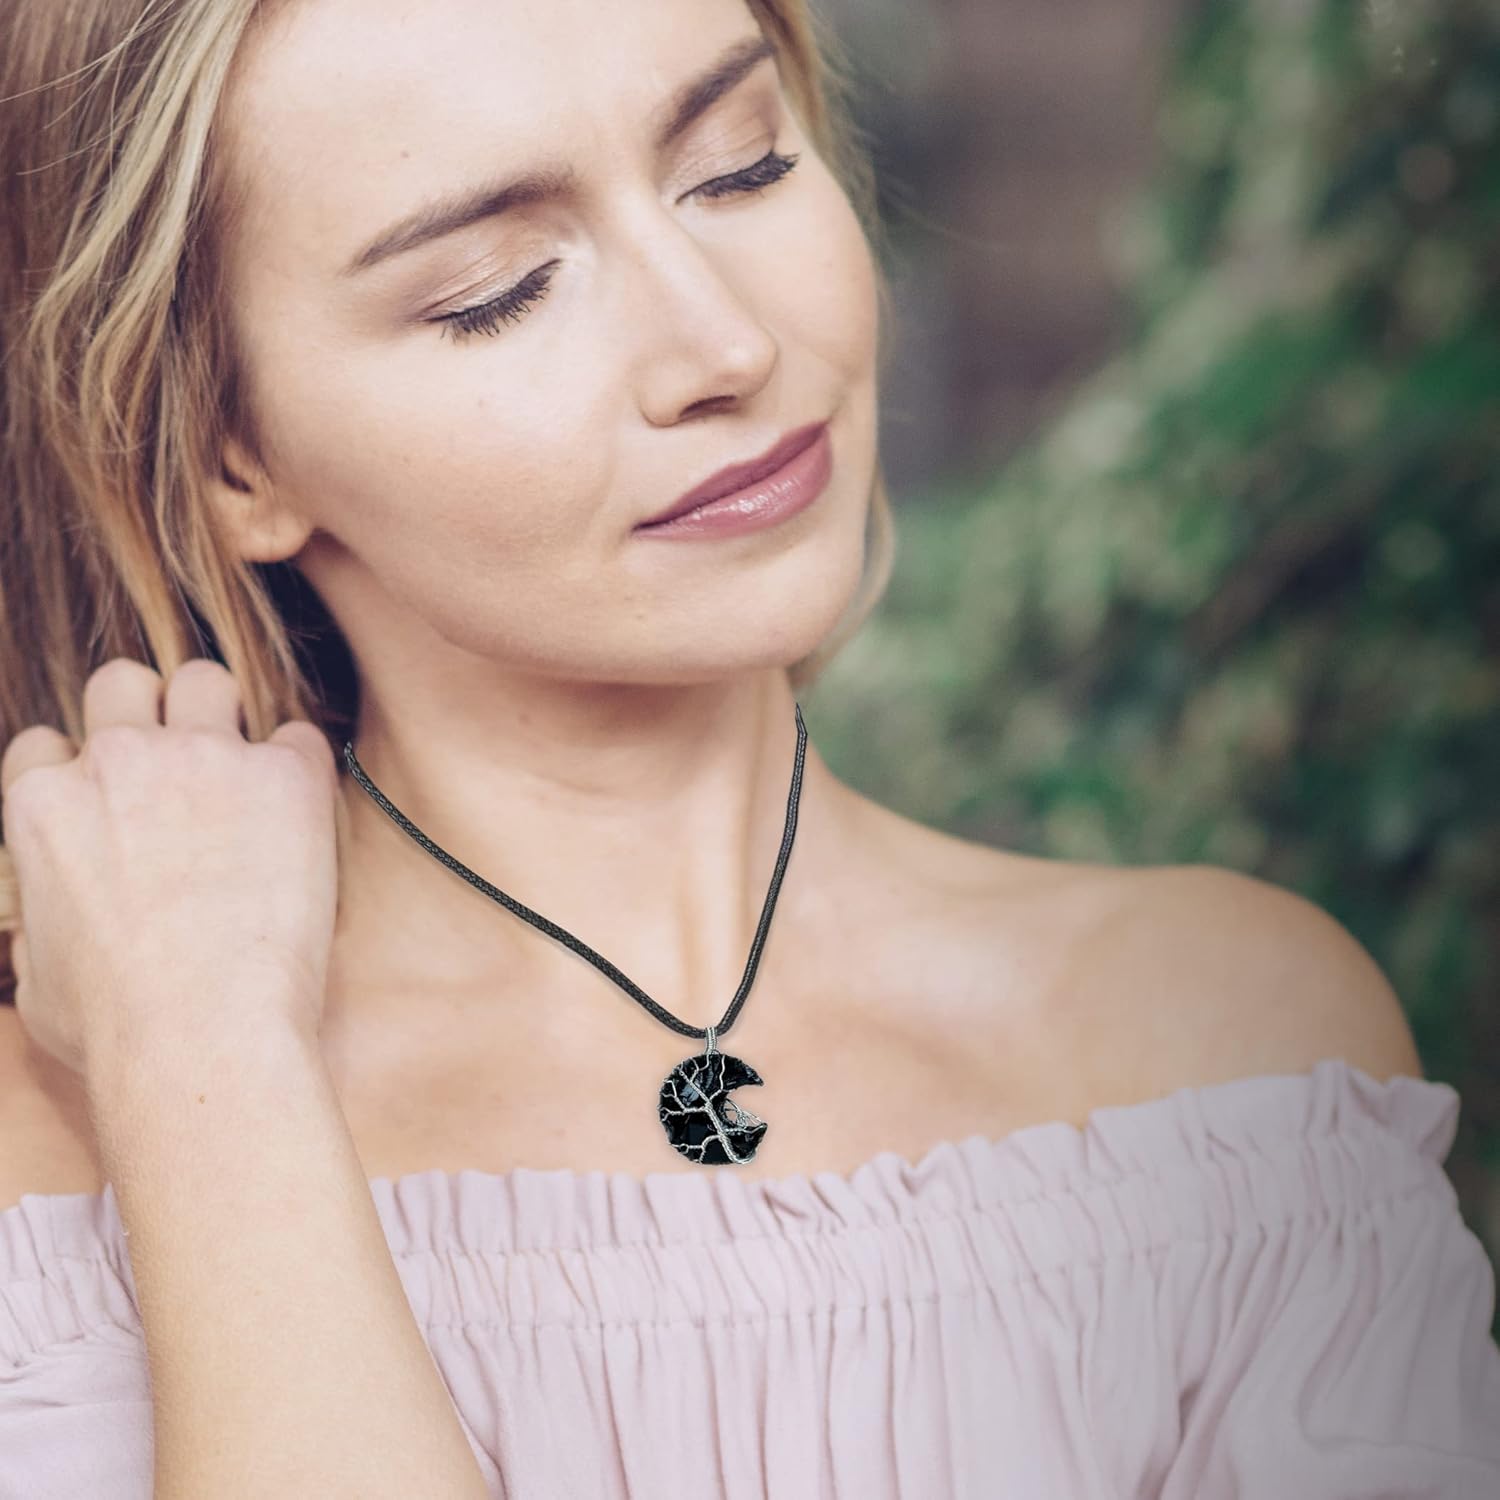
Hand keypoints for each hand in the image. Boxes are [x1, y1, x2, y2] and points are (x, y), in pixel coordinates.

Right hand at [0, 656, 339, 1082]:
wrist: (203, 1033)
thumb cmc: (118, 1030)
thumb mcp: (37, 983)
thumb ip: (37, 932)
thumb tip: (46, 935)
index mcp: (44, 804)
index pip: (49, 744)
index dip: (84, 769)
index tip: (116, 803)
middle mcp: (117, 761)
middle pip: (123, 684)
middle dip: (150, 711)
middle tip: (184, 763)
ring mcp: (204, 758)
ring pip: (208, 682)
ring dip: (225, 714)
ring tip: (248, 768)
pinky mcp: (283, 775)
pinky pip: (300, 736)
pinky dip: (301, 765)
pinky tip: (304, 809)